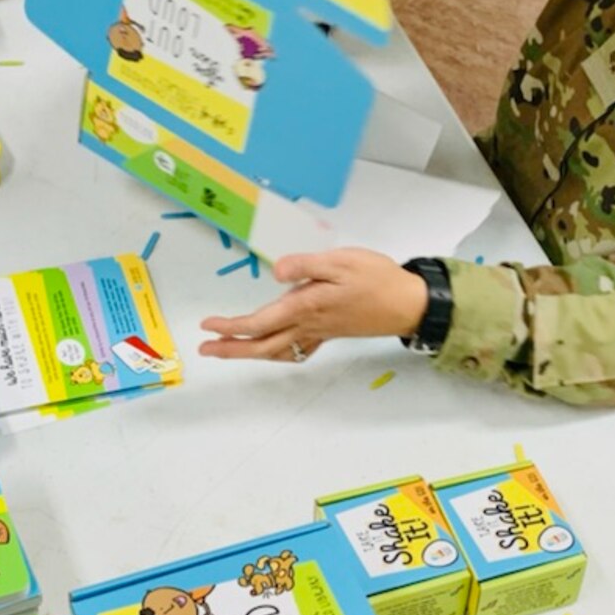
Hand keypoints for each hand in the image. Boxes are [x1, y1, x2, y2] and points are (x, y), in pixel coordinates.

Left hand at [200, 250, 428, 362]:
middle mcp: (308, 325)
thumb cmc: (376, 279)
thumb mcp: (341, 261)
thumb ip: (306, 265)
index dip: (230, 327)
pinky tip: (274, 350)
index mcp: (305, 306)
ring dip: (250, 353)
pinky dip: (278, 353)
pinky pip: (297, 350)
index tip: (207, 325)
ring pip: (277, 351)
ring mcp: (319, 332)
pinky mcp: (330, 333)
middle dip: (231, 349)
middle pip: (262, 345)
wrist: (408, 303)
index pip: (259, 323)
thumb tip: (275, 271)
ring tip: (229, 351)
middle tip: (206, 350)